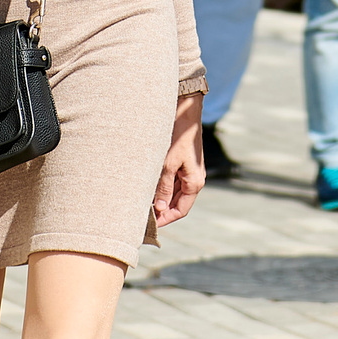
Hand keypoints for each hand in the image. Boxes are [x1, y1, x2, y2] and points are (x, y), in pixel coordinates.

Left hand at [154, 93, 206, 227]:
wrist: (185, 114)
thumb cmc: (178, 138)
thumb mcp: (168, 164)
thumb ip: (163, 187)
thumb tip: (160, 209)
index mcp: (194, 183)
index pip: (180, 210)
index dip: (166, 219)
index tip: (151, 224)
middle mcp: (194, 180)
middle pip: (177, 203)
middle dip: (162, 210)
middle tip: (143, 215)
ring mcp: (188, 172)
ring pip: (174, 193)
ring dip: (161, 198)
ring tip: (143, 202)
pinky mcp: (183, 164)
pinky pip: (173, 182)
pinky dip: (162, 187)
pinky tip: (148, 188)